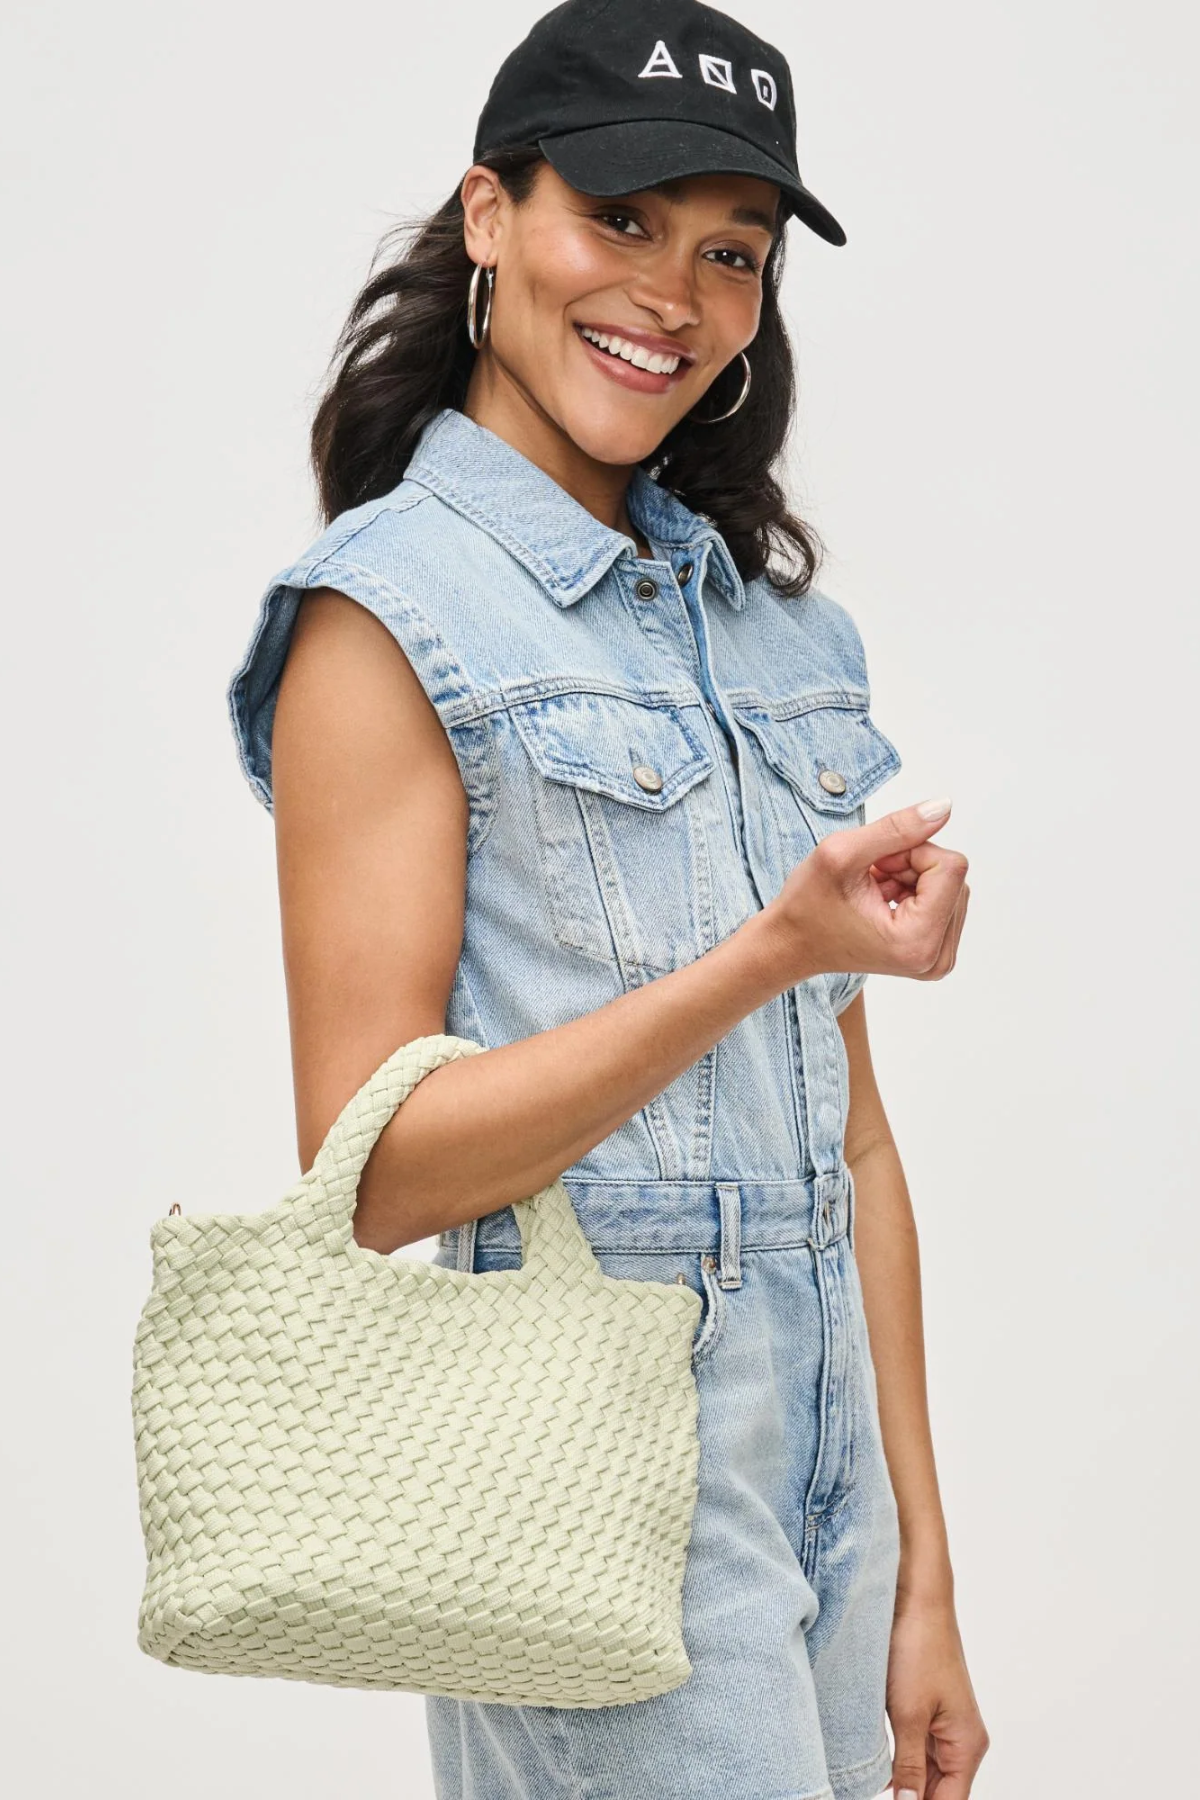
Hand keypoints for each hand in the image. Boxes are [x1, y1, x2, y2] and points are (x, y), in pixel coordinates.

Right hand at [762, 798, 969, 987]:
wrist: (792, 944)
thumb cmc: (808, 906)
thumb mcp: (842, 853)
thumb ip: (898, 828)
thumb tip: (944, 806)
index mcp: (917, 942)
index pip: (951, 867)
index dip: (911, 852)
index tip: (876, 867)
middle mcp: (936, 959)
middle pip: (954, 876)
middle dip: (913, 865)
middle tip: (871, 879)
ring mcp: (938, 959)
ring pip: (951, 884)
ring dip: (912, 875)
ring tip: (874, 890)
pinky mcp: (936, 952)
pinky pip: (946, 899)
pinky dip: (915, 889)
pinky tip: (883, 899)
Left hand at [886, 1595, 989, 1796]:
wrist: (916, 1600)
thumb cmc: (919, 1648)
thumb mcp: (908, 1715)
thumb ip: (909, 1767)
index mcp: (967, 1746)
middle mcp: (962, 1740)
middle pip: (939, 1791)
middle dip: (911, 1798)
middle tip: (871, 1792)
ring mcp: (945, 1726)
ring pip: (926, 1773)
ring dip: (903, 1782)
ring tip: (871, 1783)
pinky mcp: (927, 1712)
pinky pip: (916, 1751)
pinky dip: (899, 1762)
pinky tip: (876, 1767)